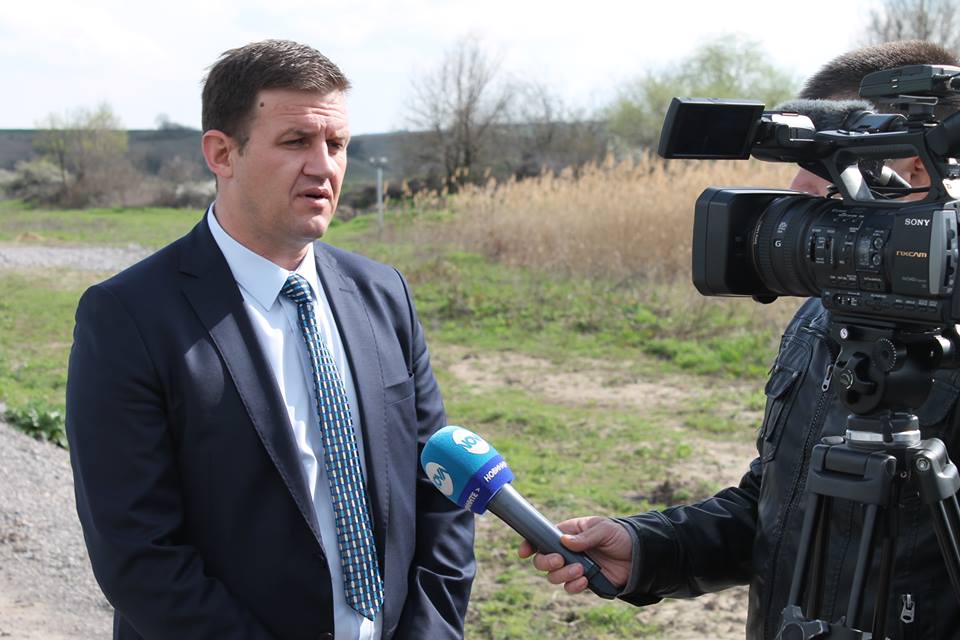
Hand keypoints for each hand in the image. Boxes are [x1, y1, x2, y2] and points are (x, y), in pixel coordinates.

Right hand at [518, 516, 632, 593]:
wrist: (638, 556)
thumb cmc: (619, 535)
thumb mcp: (603, 528)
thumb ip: (584, 536)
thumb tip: (564, 542)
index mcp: (567, 533)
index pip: (542, 538)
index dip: (529, 545)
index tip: (524, 552)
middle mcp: (567, 551)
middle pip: (542, 561)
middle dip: (546, 562)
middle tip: (559, 561)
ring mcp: (574, 567)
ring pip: (553, 576)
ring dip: (562, 575)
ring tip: (580, 570)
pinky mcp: (584, 581)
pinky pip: (569, 588)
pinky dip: (573, 586)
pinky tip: (585, 580)